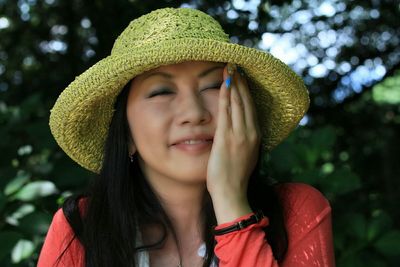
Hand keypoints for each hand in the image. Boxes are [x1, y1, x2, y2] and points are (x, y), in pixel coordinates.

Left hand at [206, 63, 261, 223]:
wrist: (232, 193)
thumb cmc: (235, 177)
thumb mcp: (246, 155)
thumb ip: (244, 141)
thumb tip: (241, 131)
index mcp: (255, 136)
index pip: (251, 107)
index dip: (247, 90)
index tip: (243, 76)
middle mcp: (250, 132)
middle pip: (245, 100)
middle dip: (241, 81)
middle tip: (236, 64)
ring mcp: (239, 134)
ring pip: (237, 103)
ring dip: (233, 83)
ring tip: (230, 68)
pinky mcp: (226, 138)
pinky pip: (225, 111)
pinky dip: (225, 96)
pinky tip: (223, 84)